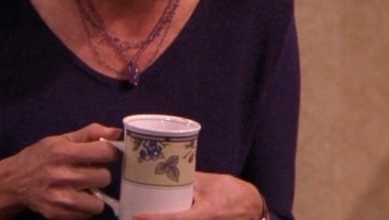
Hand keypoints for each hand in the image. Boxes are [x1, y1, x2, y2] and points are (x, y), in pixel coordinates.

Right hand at [4, 123, 121, 218]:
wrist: (14, 180)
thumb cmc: (41, 156)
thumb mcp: (62, 139)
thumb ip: (91, 133)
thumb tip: (117, 132)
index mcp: (62, 152)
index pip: (104, 152)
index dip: (110, 152)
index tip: (106, 154)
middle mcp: (60, 175)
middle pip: (104, 178)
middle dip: (100, 173)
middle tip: (91, 171)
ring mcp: (58, 197)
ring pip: (98, 203)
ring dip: (95, 195)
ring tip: (85, 187)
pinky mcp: (56, 213)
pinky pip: (86, 215)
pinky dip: (85, 207)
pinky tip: (75, 197)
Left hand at [134, 172, 264, 219]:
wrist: (254, 209)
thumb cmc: (235, 193)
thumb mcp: (212, 183)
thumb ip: (190, 181)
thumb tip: (167, 173)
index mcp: (206, 213)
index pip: (175, 219)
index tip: (135, 216)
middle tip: (134, 218)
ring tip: (143, 218)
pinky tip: (164, 217)